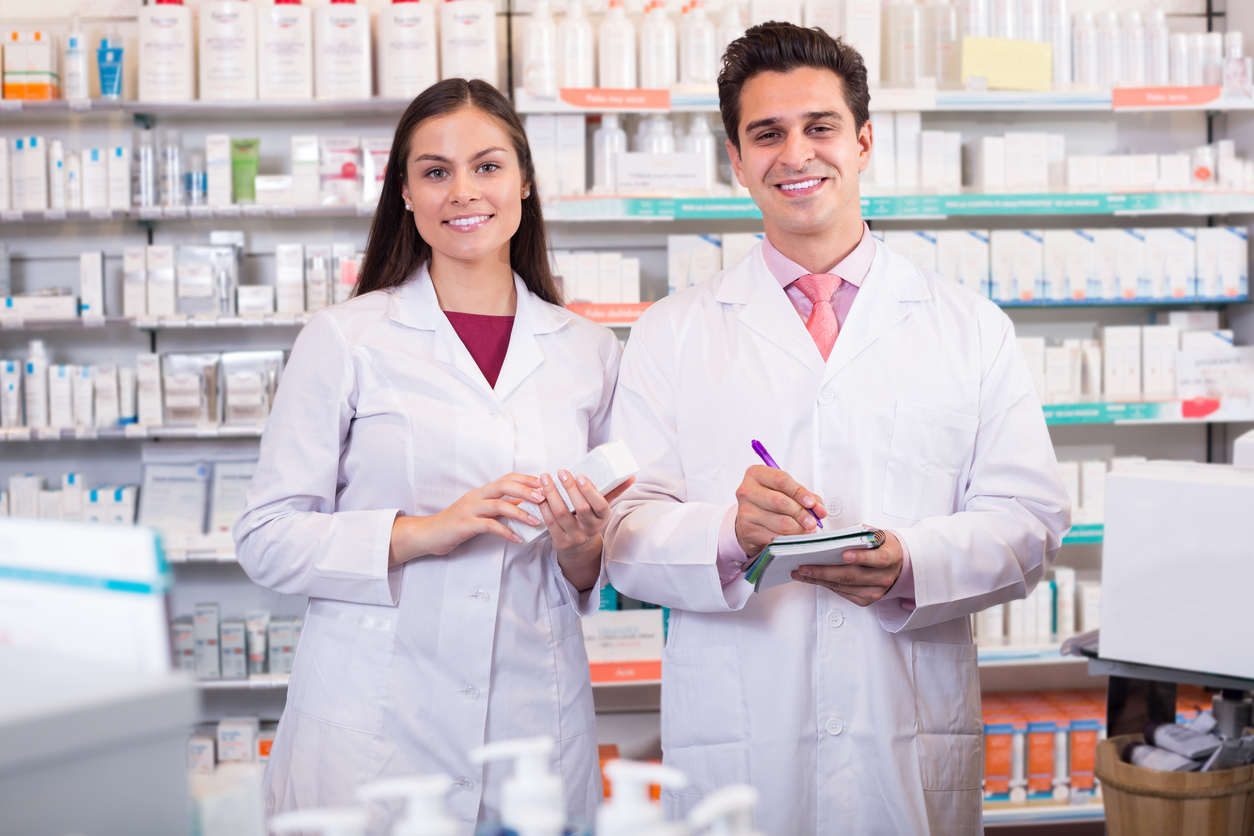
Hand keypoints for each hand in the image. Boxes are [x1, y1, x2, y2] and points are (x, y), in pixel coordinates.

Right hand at [389, 473, 544, 565]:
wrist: (428, 534)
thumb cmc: (456, 523)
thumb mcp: (480, 512)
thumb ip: (499, 507)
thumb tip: (524, 504)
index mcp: (481, 491)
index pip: (507, 478)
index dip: (526, 479)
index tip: (544, 484)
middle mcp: (476, 496)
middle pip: (504, 486)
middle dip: (526, 491)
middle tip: (543, 499)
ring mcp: (469, 510)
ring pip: (498, 505)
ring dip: (520, 513)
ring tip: (535, 522)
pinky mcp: (464, 525)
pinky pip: (488, 526)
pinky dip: (505, 532)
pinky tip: (517, 539)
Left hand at [538, 470, 635, 591]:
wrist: (580, 548)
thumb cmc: (591, 520)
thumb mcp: (603, 508)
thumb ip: (614, 491)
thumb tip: (630, 476)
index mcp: (602, 518)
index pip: (599, 504)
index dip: (589, 490)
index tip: (579, 475)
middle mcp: (590, 529)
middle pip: (580, 508)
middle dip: (570, 488)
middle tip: (561, 471)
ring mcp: (575, 537)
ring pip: (562, 514)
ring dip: (552, 494)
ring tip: (545, 478)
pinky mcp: (560, 542)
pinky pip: (550, 522)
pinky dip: (544, 507)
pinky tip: (540, 495)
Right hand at [733, 465, 827, 557]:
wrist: (749, 521)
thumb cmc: (769, 502)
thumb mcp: (785, 492)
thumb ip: (805, 497)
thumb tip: (819, 510)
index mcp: (756, 474)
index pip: (781, 480)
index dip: (800, 492)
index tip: (811, 503)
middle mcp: (747, 491)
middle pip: (781, 501)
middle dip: (801, 513)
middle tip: (812, 521)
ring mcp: (746, 511)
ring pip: (781, 522)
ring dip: (798, 528)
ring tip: (805, 529)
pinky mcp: (748, 530)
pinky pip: (776, 537)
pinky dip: (789, 538)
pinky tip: (792, 536)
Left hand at [791, 531, 904, 606]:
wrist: (898, 563)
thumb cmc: (882, 546)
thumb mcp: (876, 535)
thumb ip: (858, 536)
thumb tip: (832, 539)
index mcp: (889, 556)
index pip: (877, 559)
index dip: (861, 557)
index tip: (844, 555)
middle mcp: (884, 577)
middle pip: (852, 576)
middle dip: (824, 571)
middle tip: (804, 567)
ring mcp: (876, 591)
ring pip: (844, 586)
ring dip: (819, 580)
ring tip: (801, 573)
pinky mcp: (867, 600)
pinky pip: (843, 593)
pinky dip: (827, 585)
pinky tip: (814, 579)